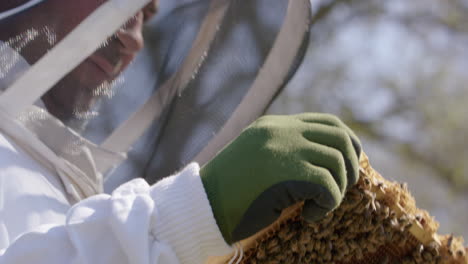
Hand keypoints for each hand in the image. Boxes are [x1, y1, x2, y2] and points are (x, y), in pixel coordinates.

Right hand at [200, 113, 361, 243]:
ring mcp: (286, 149)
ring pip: (337, 163)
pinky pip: (328, 186)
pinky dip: (327, 205)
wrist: (203, 205)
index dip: (346, 142)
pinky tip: (309, 216)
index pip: (327, 122)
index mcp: (274, 125)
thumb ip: (283, 151)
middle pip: (340, 137)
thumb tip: (323, 161)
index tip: (348, 164)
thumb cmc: (230, 189)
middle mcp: (283, 131)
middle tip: (341, 188)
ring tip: (319, 205)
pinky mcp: (289, 173)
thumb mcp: (257, 159)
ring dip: (337, 189)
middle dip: (351, 165)